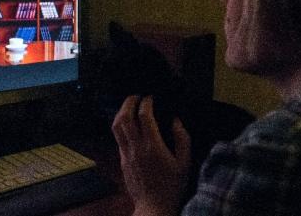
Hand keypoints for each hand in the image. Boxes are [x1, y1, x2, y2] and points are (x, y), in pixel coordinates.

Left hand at [112, 95, 191, 215]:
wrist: (154, 206)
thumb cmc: (172, 186)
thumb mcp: (184, 163)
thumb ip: (182, 139)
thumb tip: (175, 120)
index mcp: (153, 146)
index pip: (144, 116)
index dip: (146, 102)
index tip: (151, 97)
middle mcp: (136, 147)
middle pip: (125, 117)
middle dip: (129, 102)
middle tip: (136, 96)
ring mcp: (126, 154)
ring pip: (116, 127)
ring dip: (121, 112)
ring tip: (129, 105)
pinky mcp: (122, 160)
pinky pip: (118, 138)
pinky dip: (121, 126)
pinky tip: (128, 124)